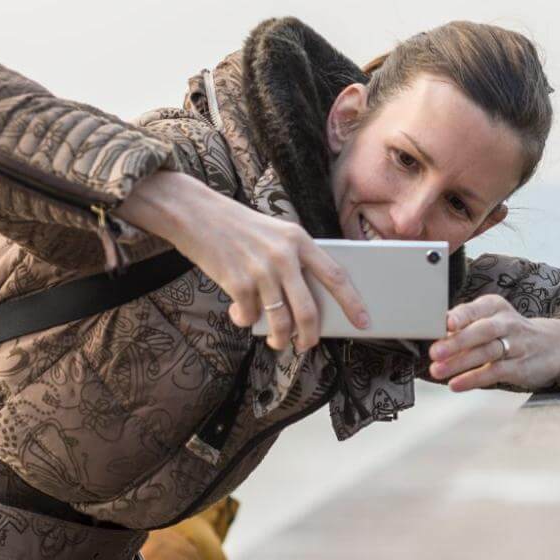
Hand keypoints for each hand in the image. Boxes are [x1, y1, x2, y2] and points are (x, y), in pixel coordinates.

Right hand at [119, 171, 368, 351]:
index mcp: (299, 240)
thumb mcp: (275, 233)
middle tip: (307, 345)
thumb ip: (294, 259)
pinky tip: (241, 315)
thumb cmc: (239, 226)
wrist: (196, 214)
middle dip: (310, 336)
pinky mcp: (237, 284)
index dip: (352, 302)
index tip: (364, 321)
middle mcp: (283, 257)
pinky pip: (250, 316)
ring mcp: (260, 271)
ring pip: (280, 321)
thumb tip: (306, 301)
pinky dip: (246, 321)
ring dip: (279, 338)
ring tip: (277, 341)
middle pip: (308, 311)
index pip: (335, 276)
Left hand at [428, 295, 559, 391]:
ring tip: (438, 370)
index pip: (476, 309)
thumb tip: (432, 333)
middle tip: (435, 352)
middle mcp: (507, 323)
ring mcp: (516, 346)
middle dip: (458, 342)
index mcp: (495, 307)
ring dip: (460, 363)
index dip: (461, 316)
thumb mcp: (492, 318)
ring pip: (487, 353)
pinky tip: (456, 384)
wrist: (554, 345)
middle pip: (482, 331)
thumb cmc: (511, 331)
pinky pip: (494, 373)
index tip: (446, 323)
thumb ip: (465, 324)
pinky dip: (474, 379)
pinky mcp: (520, 367)